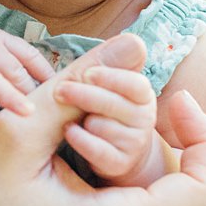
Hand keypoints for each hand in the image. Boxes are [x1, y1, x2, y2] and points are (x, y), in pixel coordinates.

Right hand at [0, 24, 54, 132]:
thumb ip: (16, 64)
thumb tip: (52, 90)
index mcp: (2, 40)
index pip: (32, 58)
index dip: (51, 77)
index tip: (68, 96)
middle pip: (17, 71)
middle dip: (35, 93)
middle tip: (55, 116)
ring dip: (10, 98)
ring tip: (26, 115)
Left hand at [52, 34, 158, 182]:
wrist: (113, 151)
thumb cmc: (102, 109)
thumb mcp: (103, 85)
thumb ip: (108, 65)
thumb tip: (133, 40)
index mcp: (142, 94)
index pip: (135, 84)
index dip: (110, 78)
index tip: (87, 74)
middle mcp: (144, 118)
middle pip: (114, 104)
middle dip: (84, 95)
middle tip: (60, 91)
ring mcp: (134, 143)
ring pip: (102, 126)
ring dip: (82, 121)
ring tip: (71, 118)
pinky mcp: (120, 165)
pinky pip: (97, 150)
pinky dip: (79, 139)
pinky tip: (68, 131)